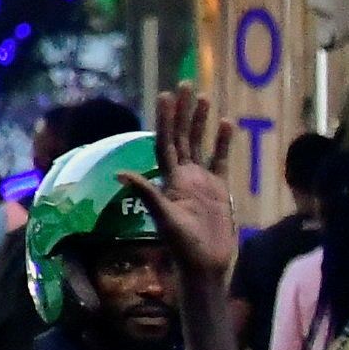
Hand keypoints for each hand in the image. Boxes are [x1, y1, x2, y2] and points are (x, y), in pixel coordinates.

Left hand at [125, 85, 244, 290]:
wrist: (206, 264)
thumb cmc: (184, 245)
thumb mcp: (164, 219)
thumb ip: (148, 193)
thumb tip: (120, 173)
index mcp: (171, 179)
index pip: (166, 142)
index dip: (165, 119)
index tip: (166, 96)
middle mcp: (184, 176)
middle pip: (183, 137)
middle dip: (183, 112)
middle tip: (186, 85)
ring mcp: (202, 182)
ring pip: (201, 144)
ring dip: (201, 122)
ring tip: (205, 98)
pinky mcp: (220, 189)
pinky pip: (221, 160)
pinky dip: (224, 143)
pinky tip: (227, 125)